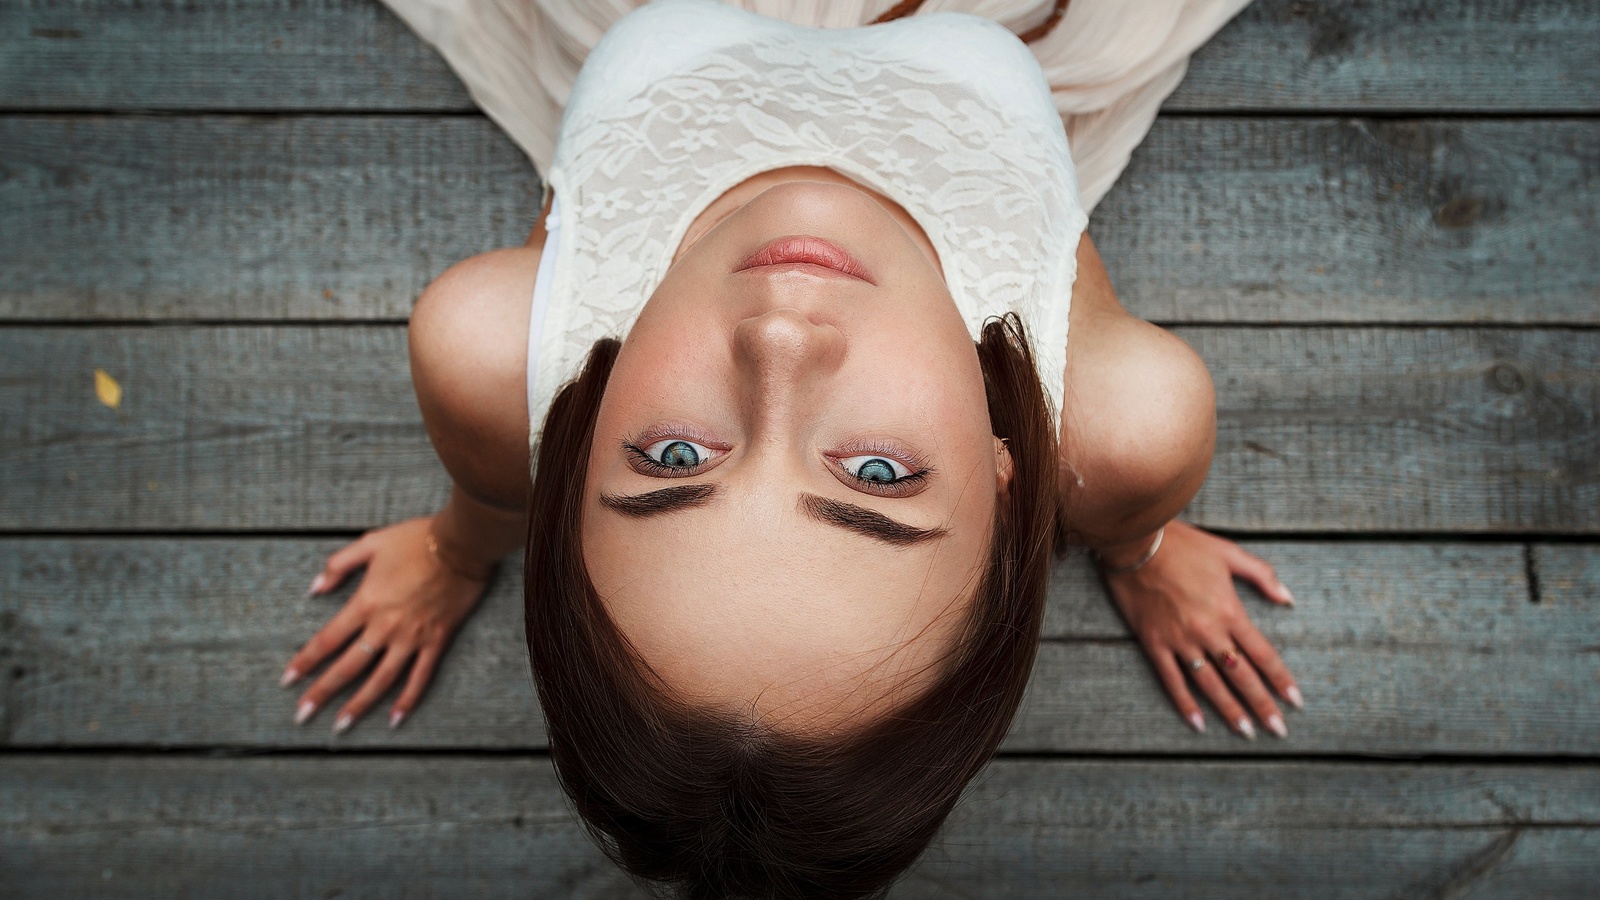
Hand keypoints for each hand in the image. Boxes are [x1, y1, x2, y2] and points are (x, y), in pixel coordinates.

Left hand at [280, 516, 490, 732]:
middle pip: (349, 666)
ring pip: (382, 679)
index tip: (288, 679)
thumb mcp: (371, 542)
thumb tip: (314, 588)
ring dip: (359, 704)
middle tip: (302, 715)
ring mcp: (412, 636)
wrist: (463, 543)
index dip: (305, 661)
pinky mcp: (437, 640)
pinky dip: (408, 699)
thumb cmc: (417, 539)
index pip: (328, 639)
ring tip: (341, 724)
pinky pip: (421, 676)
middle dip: (322, 692)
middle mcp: (386, 625)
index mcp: (366, 602)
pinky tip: (395, 718)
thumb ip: (339, 565)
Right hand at [1101, 519, 1301, 739]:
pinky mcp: (1154, 642)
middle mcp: (1208, 631)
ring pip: (1210, 684)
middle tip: (1279, 730)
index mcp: (1229, 611)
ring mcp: (1180, 640)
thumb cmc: (1183, 544)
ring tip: (1246, 732)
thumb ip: (1262, 576)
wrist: (1135, 541)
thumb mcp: (1228, 552)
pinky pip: (1171, 680)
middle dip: (1262, 705)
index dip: (1280, 680)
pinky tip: (1198, 723)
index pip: (1263, 654)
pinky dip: (1185, 703)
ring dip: (1230, 710)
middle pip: (1241, 676)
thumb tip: (1288, 599)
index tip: (1295, 701)